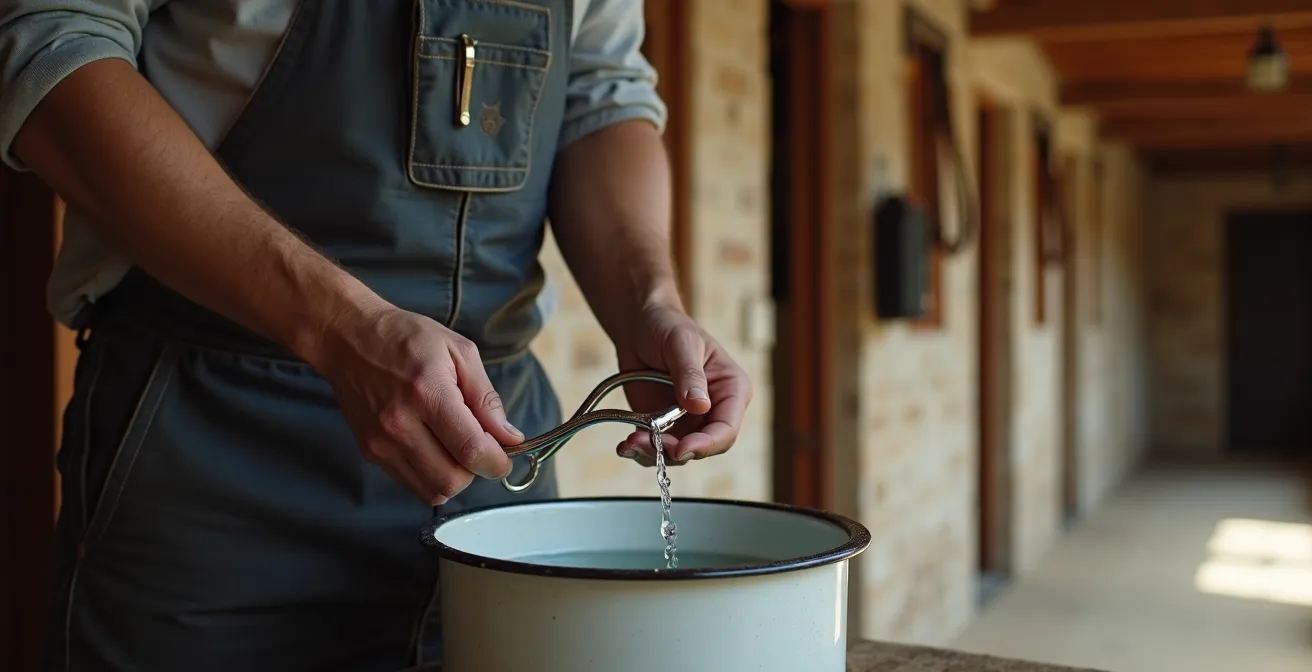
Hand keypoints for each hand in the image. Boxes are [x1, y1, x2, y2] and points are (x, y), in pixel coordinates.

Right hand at [313, 303, 524, 503]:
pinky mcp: (370, 452)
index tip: (505, 455)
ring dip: (454, 477)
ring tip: (454, 446)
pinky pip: (412, 484)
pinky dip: (431, 475)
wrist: (349, 339)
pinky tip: (434, 447)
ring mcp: (381, 442)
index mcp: (428, 392)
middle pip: (452, 480)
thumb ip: (487, 398)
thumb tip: (511, 438)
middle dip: (476, 471)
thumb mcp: (459, 352)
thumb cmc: (407, 338)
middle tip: (479, 447)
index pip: (471, 450)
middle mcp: (400, 423)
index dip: (497, 462)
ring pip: (432, 490)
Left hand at [613, 303, 751, 465]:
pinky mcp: (665, 426)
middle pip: (703, 447)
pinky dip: (641, 451)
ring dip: (654, 453)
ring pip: (679, 454)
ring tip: (631, 442)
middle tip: (647, 443)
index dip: (706, 444)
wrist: (639, 326)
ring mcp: (689, 421)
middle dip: (676, 451)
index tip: (681, 448)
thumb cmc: (667, 326)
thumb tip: (699, 407)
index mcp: (731, 390)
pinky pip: (657, 448)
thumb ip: (689, 374)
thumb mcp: (681, 343)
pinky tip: (625, 445)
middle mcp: (714, 411)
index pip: (727, 429)